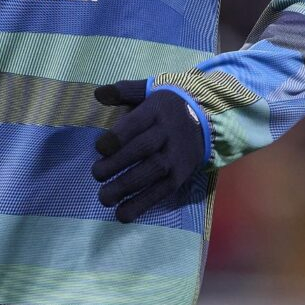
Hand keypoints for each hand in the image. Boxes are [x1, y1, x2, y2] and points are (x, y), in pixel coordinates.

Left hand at [92, 79, 208, 222]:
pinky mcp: (180, 176)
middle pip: (143, 149)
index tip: (99, 148)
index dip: (118, 136)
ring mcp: (175, 157)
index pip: (136, 123)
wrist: (208, 120)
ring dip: (127, 187)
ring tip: (104, 198)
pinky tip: (123, 214)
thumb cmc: (168, 106)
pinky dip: (143, 204)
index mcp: (157, 110)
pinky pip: (162, 191)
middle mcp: (167, 133)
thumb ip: (124, 91)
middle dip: (118, 163)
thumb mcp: (149, 90)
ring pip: (152, 172)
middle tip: (96, 174)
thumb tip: (99, 93)